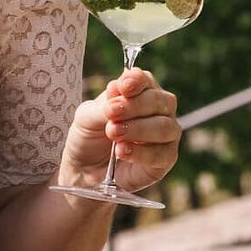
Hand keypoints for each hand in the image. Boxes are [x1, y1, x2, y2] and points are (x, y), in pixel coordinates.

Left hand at [58, 66, 182, 194]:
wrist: (84, 170)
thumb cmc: (89, 137)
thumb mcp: (87, 117)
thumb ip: (103, 105)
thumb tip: (118, 89)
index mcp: (140, 92)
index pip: (145, 80)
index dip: (136, 81)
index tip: (123, 86)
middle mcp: (159, 110)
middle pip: (158, 101)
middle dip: (134, 106)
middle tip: (111, 114)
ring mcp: (166, 134)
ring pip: (164, 126)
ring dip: (137, 129)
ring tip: (113, 133)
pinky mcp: (166, 159)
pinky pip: (162, 153)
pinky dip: (141, 152)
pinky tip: (122, 152)